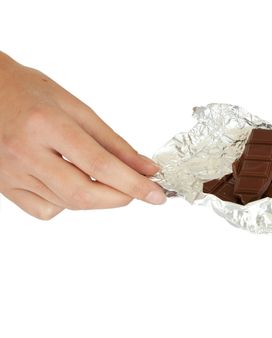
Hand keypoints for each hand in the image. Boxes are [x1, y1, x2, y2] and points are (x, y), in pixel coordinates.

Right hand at [0, 52, 164, 219]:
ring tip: (100, 175)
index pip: (100, 164)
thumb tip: (145, 168)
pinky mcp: (4, 187)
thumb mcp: (76, 108)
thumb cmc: (27, 91)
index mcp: (46, 125)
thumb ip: (113, 142)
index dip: (133, 184)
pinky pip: (45, 211)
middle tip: (137, 190)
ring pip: (67, 204)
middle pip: (83, 194)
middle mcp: (26, 152)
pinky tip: (68, 182)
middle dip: (119, 197)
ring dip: (96, 197)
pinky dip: (67, 204)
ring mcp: (11, 173)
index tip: (156, 194)